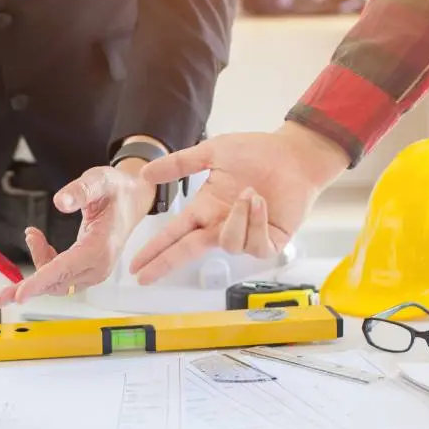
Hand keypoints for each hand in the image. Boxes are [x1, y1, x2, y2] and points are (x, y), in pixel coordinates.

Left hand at [0, 163, 155, 305]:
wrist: (133, 200)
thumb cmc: (117, 190)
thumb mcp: (101, 180)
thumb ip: (81, 190)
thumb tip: (60, 201)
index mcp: (101, 247)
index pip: (65, 269)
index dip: (40, 282)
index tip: (20, 295)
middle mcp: (99, 266)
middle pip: (57, 284)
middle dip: (29, 286)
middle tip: (1, 295)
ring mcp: (95, 271)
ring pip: (57, 282)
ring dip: (38, 265)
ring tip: (32, 234)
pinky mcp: (89, 271)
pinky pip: (61, 277)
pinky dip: (46, 263)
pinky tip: (39, 241)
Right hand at [129, 122, 349, 283]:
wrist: (294, 155)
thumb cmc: (257, 153)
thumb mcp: (212, 152)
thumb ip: (179, 164)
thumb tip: (145, 173)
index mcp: (206, 208)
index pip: (175, 234)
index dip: (155, 250)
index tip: (135, 265)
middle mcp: (221, 226)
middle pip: (188, 251)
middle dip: (165, 263)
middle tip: (145, 276)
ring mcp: (245, 236)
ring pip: (228, 243)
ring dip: (238, 217)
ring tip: (250, 192)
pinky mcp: (268, 242)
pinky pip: (254, 244)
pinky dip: (255, 220)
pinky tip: (260, 201)